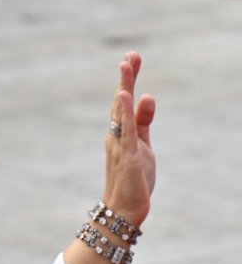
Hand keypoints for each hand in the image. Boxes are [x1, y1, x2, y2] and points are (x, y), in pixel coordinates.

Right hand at [102, 51, 156, 225]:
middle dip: (127, 76)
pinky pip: (126, 128)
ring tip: (126, 64)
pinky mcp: (126, 154)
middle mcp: (116, 134)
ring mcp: (120, 143)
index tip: (132, 59)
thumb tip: (147, 96)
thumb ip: (144, 122)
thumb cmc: (134, 180)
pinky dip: (125, 110)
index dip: (129, 79)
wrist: (124, 209)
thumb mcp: (144, 146)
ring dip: (124, 86)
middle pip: (120, 100)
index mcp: (122, 132)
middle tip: (131, 54)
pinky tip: (126, 94)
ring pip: (120, 110)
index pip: (125, 101)